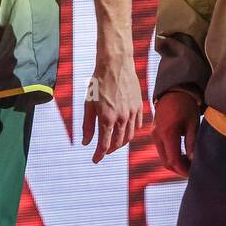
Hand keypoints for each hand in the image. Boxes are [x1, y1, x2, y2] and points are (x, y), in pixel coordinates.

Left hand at [81, 46, 143, 162]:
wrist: (116, 64)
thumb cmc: (99, 82)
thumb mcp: (89, 104)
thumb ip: (88, 125)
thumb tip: (86, 143)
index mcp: (107, 118)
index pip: (104, 145)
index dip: (99, 155)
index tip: (95, 160)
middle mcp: (122, 118)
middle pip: (118, 143)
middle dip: (110, 150)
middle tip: (103, 151)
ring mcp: (133, 112)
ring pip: (129, 136)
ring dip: (121, 143)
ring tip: (113, 142)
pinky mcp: (139, 106)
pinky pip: (138, 125)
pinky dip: (131, 131)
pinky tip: (124, 130)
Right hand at [150, 89, 199, 176]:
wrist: (173, 91)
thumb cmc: (186, 105)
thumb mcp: (192, 123)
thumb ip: (192, 142)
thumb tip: (193, 160)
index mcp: (168, 133)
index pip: (173, 160)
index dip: (183, 170)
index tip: (193, 173)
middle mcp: (157, 135)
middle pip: (166, 162)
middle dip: (179, 169)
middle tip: (192, 171)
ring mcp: (154, 134)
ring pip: (163, 157)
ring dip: (174, 163)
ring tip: (188, 163)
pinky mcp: (154, 132)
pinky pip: (161, 150)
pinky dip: (170, 156)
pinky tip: (182, 154)